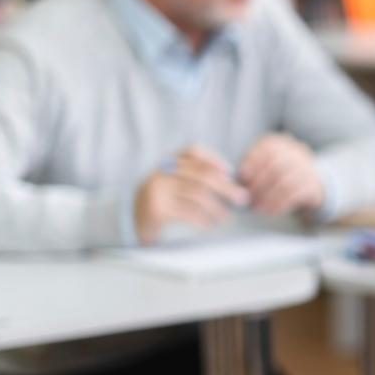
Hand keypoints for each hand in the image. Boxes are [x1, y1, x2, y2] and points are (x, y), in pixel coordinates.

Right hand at [133, 145, 248, 244]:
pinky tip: (210, 225)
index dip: (215, 159)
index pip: (193, 150)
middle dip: (227, 186)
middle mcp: (162, 171)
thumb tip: (231, 183)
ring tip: (227, 217)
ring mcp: (158, 189)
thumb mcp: (173, 183)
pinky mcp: (157, 208)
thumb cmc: (161, 202)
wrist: (132, 221)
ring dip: (218, 206)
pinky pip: (189, 212)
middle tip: (242, 198)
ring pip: (198, 193)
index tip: (230, 172)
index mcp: (168, 162)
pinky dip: (204, 219)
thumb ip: (194, 177)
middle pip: (202, 173)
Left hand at [238, 134, 324, 215]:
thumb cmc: (278, 174)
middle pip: (277, 167)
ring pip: (286, 183)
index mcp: (281, 144)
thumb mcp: (265, 165)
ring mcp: (307, 169)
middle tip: (249, 198)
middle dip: (260, 184)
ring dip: (269, 197)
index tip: (243, 178)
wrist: (309, 183)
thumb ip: (252, 169)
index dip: (254, 163)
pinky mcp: (313, 186)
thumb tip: (236, 183)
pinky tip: (270, 211)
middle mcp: (296, 153)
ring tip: (258, 207)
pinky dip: (280, 204)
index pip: (268, 150)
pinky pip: (295, 196)